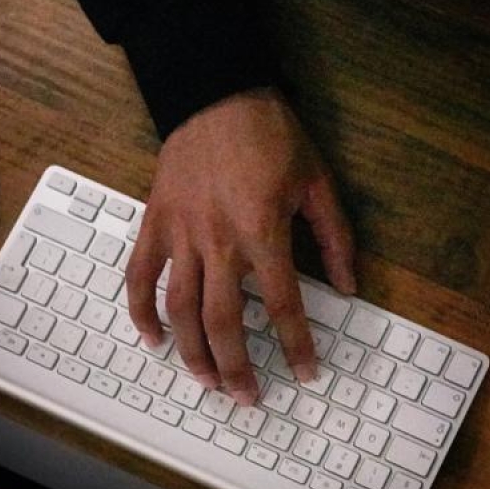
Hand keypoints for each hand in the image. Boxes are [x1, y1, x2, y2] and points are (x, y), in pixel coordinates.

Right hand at [126, 88, 355, 405]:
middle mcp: (217, 240)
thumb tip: (350, 285)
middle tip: (249, 397)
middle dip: (237, 367)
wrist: (216, 91)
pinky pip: (140, 275)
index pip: (283, 305)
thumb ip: (335, 238)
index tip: (306, 373)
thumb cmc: (272, 135)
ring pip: (179, 308)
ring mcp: (180, 233)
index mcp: (262, 232)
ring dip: (192, 352)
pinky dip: (142, 311)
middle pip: (224, 321)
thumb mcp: (318, 182)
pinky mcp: (155, 221)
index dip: (296, 345)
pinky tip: (154, 339)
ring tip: (207, 382)